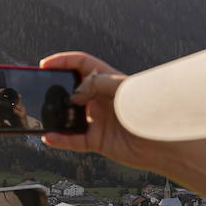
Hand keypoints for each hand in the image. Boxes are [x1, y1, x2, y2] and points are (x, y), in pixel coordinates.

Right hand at [39, 51, 164, 171]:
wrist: (166, 143)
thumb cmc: (150, 110)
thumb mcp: (122, 88)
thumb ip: (96, 84)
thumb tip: (73, 94)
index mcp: (108, 81)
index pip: (82, 65)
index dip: (64, 61)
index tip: (46, 64)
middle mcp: (101, 100)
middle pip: (72, 89)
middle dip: (55, 87)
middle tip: (39, 88)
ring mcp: (98, 120)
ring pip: (69, 116)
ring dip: (55, 115)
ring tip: (41, 113)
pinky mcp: (98, 141)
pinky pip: (73, 140)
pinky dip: (60, 139)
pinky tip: (50, 137)